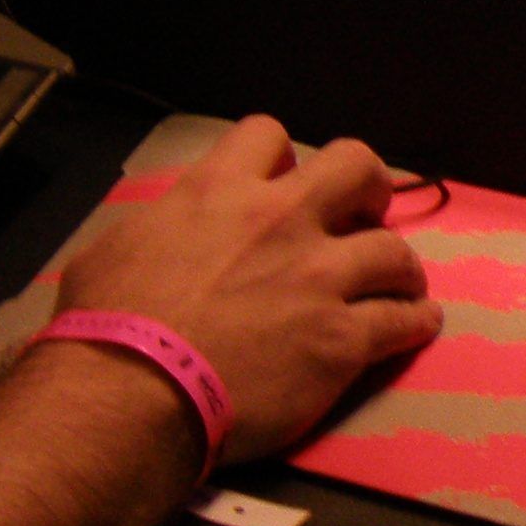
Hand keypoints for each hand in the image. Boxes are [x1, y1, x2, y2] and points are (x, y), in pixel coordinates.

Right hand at [51, 116, 439, 463]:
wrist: (136, 390)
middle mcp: (279, 220)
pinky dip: (414, 320)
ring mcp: (319, 278)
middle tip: (358, 217)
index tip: (280, 185)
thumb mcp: (120, 245)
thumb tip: (170, 235)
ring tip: (397, 284)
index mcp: (218, 190)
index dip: (280, 158)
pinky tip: (415, 324)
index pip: (268, 134)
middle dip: (367, 188)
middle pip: (357, 167)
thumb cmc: (110, 321)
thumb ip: (163, 226)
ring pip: (395, 250)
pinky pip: (404, 320)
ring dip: (398, 265)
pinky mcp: (343, 340)